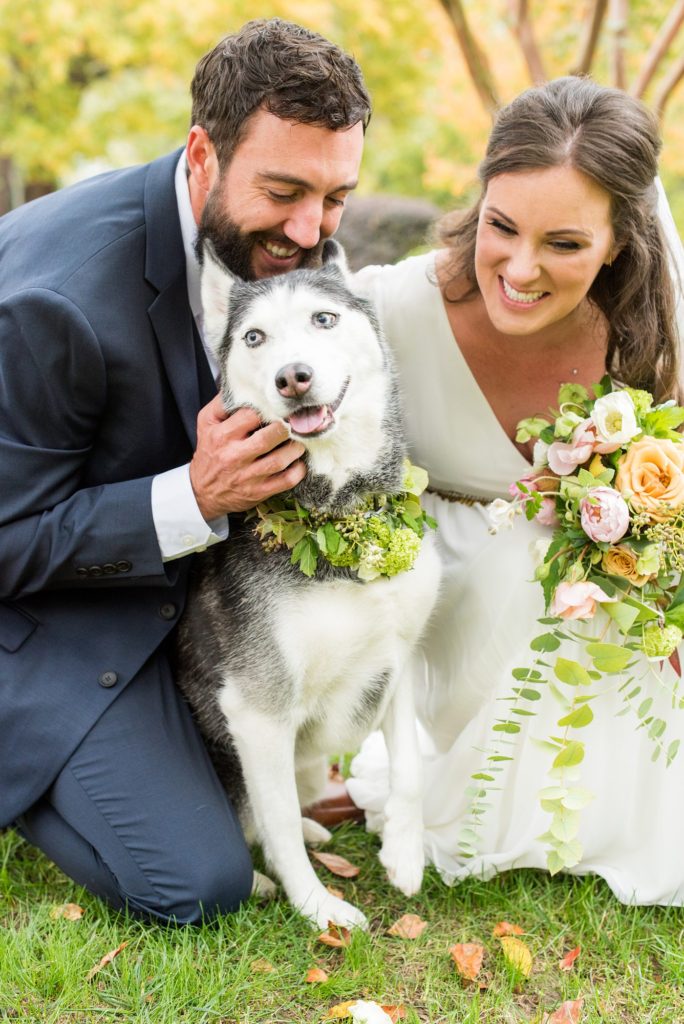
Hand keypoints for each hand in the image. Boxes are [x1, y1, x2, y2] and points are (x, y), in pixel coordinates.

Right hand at [189, 394, 305, 519]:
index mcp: (222, 436)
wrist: (202, 490)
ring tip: (299, 441)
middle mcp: (234, 456)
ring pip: (279, 460)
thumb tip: (239, 385)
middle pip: (268, 438)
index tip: (277, 408)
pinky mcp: (258, 492)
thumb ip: (221, 403)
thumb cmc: (209, 451)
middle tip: (294, 423)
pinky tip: (299, 462)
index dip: (267, 409)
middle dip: (286, 428)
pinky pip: (285, 481)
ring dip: (295, 449)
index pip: (250, 416)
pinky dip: (298, 471)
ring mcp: (248, 476)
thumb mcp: (206, 424)